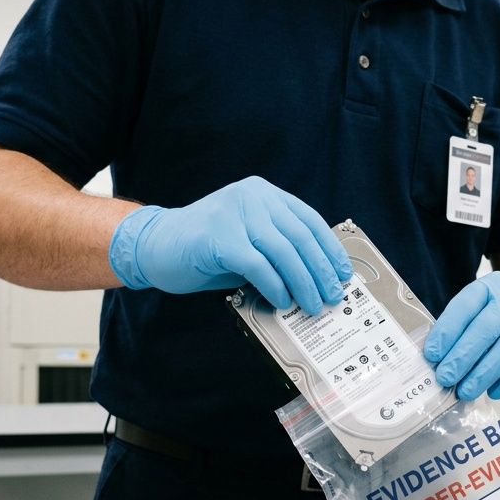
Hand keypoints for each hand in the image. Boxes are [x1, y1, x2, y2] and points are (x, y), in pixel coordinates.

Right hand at [108, 176, 352, 311]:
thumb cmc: (206, 249)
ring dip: (302, 283)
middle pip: (300, 237)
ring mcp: (235, 213)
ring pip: (284, 252)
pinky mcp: (220, 236)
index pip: (309, 221)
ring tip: (311, 305)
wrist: (155, 245)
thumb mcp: (248, 240)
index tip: (343, 274)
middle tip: (331, 297)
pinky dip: (274, 286)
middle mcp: (253, 197)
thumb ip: (277, 250)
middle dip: (320, 271)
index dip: (330, 250)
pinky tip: (281, 302)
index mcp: (264, 194)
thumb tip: (316, 278)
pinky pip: (258, 265)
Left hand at [424, 271, 499, 400]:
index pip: (467, 304)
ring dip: (486, 371)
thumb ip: (459, 335)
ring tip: (466, 390)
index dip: (448, 329)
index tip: (432, 355)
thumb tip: (436, 364)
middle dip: (464, 355)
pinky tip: (493, 392)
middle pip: (490, 325)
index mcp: (492, 287)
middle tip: (446, 378)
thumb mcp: (479, 316)